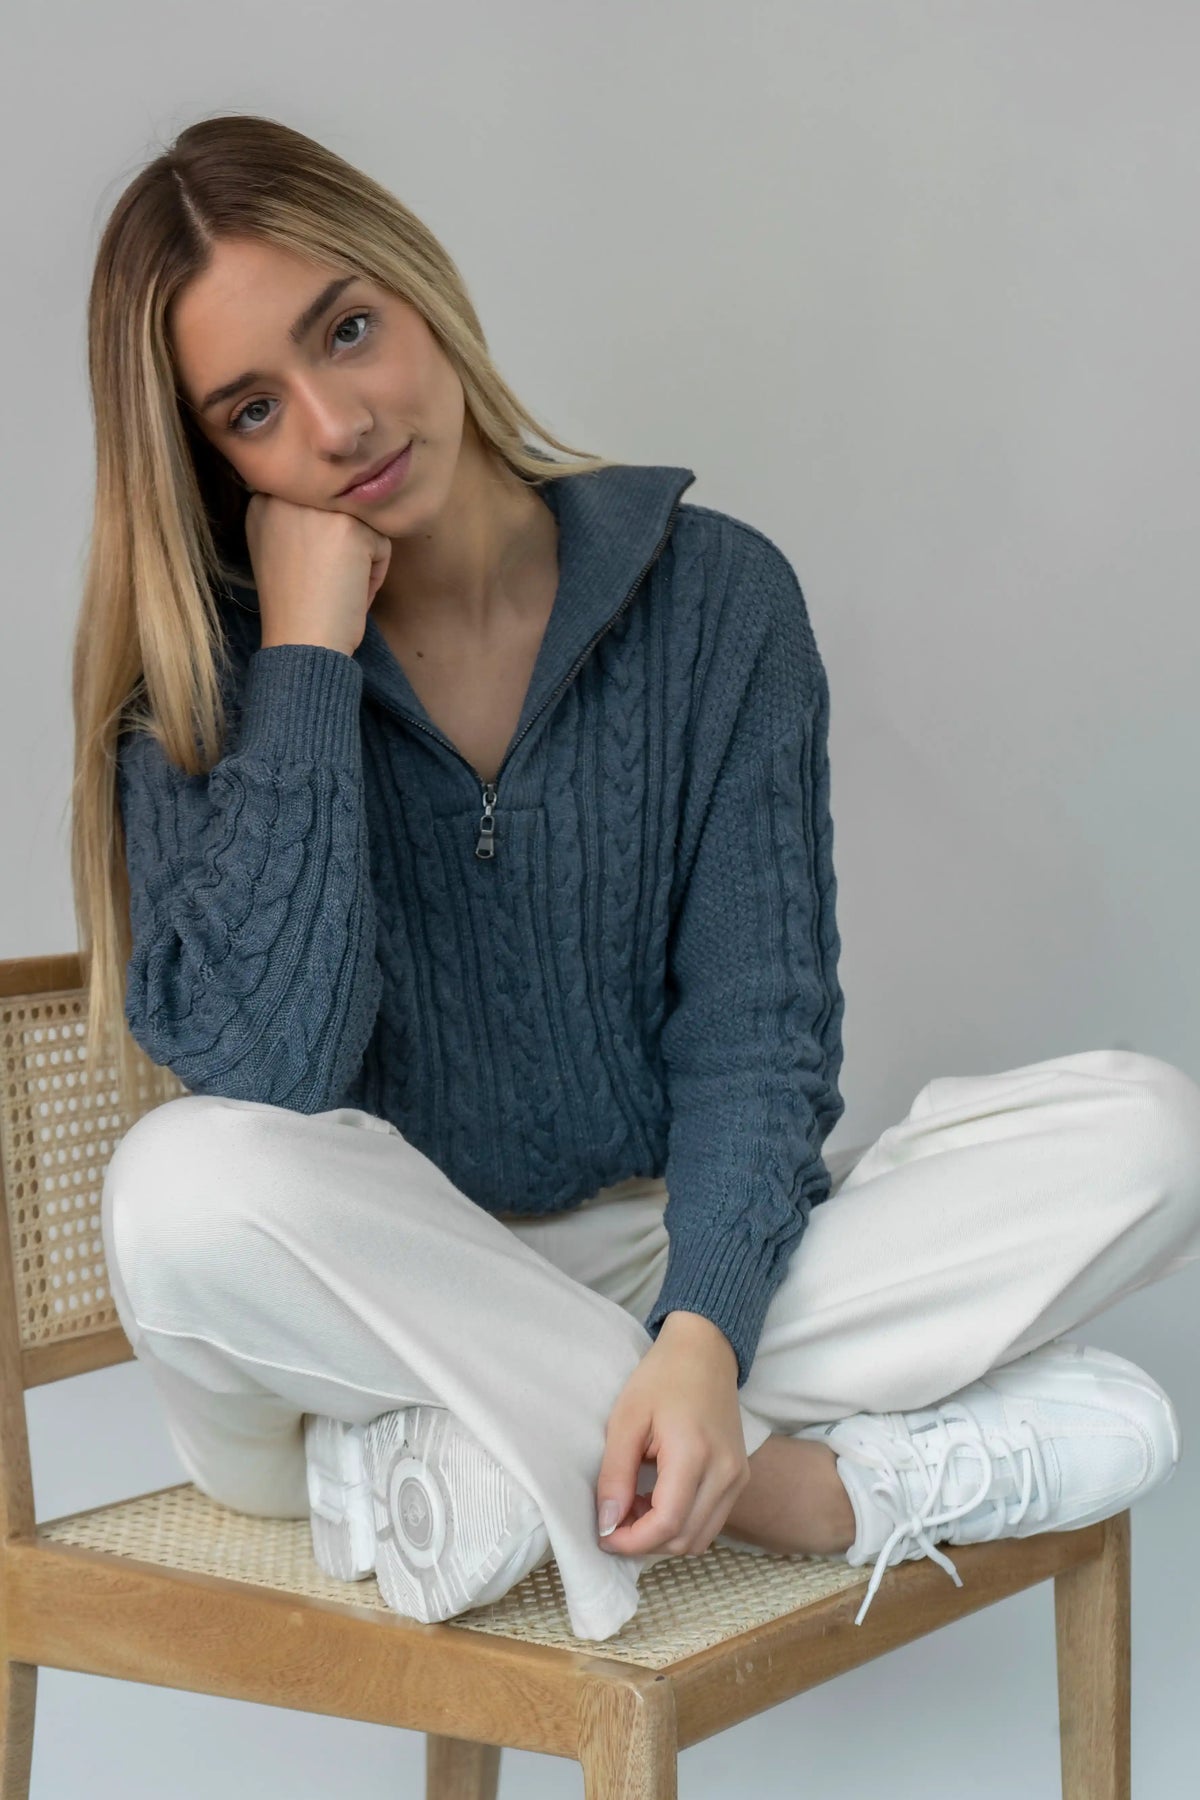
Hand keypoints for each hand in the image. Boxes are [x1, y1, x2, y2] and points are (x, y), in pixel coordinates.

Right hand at [245, 491, 392, 656]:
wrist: (300, 642)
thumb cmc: (292, 607)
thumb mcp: (274, 549)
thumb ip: (293, 519)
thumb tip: (336, 511)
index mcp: (265, 500)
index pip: (315, 505)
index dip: (320, 543)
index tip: (308, 572)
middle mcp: (287, 496)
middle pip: (340, 511)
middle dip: (341, 549)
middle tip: (323, 583)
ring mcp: (318, 508)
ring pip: (362, 527)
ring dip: (359, 561)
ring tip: (335, 589)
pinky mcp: (351, 527)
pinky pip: (380, 545)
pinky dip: (374, 575)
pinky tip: (348, 594)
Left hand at [596, 1313, 749, 1557]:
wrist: (705, 1352)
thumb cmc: (662, 1378)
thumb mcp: (626, 1420)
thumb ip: (615, 1475)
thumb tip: (608, 1524)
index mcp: (695, 1454)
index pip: (667, 1524)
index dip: (632, 1541)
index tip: (603, 1535)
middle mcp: (726, 1473)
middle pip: (685, 1540)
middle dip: (644, 1543)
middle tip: (614, 1522)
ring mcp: (738, 1477)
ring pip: (700, 1538)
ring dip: (663, 1537)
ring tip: (634, 1509)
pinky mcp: (739, 1478)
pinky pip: (710, 1521)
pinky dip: (681, 1525)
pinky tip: (656, 1502)